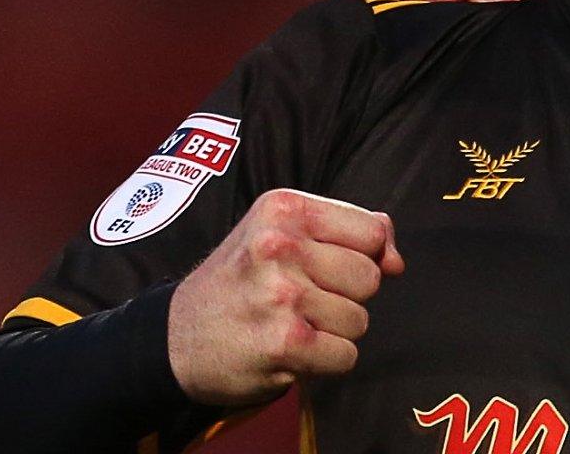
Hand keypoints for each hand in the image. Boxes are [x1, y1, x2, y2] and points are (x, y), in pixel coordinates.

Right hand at [167, 189, 406, 405]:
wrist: (173, 337)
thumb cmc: (241, 280)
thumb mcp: (282, 233)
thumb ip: (350, 233)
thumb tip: (396, 261)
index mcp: (284, 209)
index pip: (372, 231)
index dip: (365, 255)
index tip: (330, 266)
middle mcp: (280, 246)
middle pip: (370, 278)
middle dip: (347, 296)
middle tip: (304, 299)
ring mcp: (282, 295)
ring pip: (360, 320)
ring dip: (334, 331)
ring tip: (293, 323)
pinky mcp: (284, 342)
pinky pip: (346, 356)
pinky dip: (326, 361)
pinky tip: (292, 350)